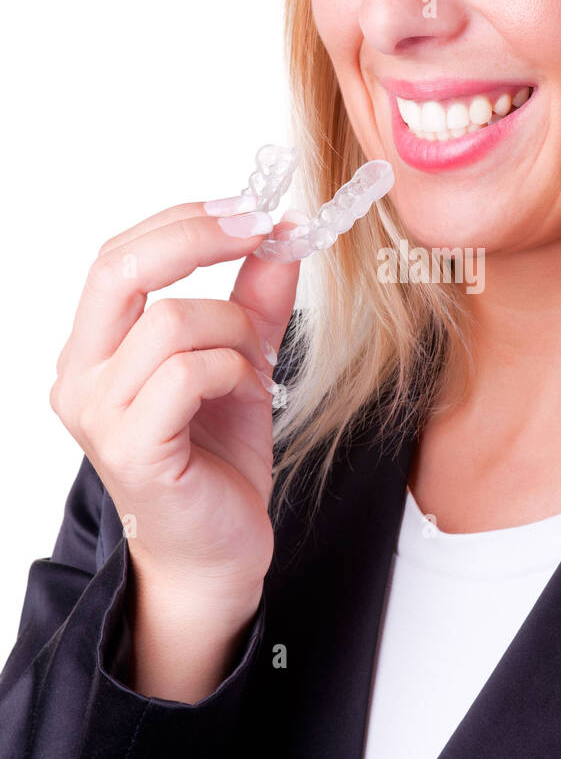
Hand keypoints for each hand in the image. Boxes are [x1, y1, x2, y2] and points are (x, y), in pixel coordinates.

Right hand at [50, 200, 300, 607]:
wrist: (217, 550)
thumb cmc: (217, 458)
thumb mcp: (243, 359)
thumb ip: (255, 298)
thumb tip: (283, 232)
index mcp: (94, 348)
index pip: (117, 257)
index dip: (182, 222)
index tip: (248, 208)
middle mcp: (80, 377)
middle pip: (119, 269)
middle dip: (198, 237)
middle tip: (260, 229)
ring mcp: (99, 414)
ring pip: (170, 321)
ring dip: (235, 332)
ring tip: (255, 369)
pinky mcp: (132, 449)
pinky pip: (189, 373)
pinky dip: (234, 371)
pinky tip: (247, 396)